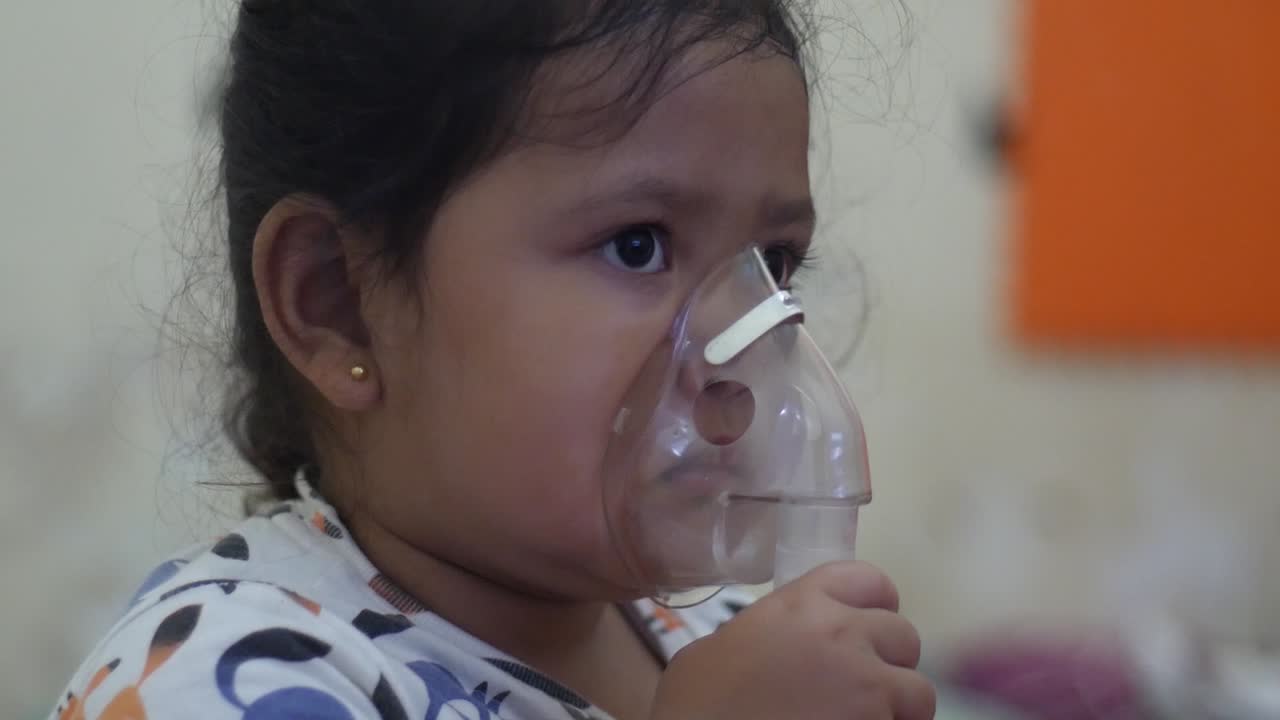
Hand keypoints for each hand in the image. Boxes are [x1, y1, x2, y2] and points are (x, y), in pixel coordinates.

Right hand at [651, 562, 934, 719]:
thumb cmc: (696, 703)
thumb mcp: (717, 647)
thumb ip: (763, 631)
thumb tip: (776, 645)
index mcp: (800, 604)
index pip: (868, 580)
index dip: (874, 607)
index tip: (863, 632)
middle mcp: (843, 634)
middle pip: (903, 635)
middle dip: (889, 662)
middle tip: (861, 687)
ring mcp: (868, 686)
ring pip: (918, 692)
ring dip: (898, 707)